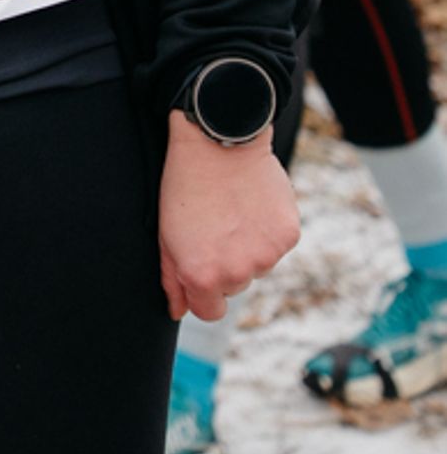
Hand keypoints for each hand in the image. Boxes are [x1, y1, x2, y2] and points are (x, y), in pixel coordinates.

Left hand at [158, 111, 298, 322]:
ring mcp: (266, 255)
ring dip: (248, 247)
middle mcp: (237, 273)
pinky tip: (252, 203)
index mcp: (203, 276)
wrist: (218, 141)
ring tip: (232, 210)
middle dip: (225, 265)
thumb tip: (178, 311)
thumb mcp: (166, 233)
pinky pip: (277, 245)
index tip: (201, 270)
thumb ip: (172, 279)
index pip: (210, 312)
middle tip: (214, 226)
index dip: (203, 292)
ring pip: (258, 265)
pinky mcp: (287, 236)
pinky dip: (268, 230)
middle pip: (234, 287)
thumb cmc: (184, 185)